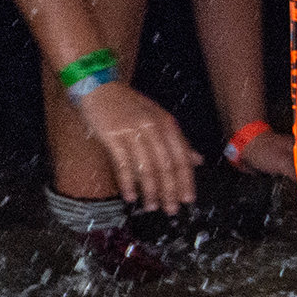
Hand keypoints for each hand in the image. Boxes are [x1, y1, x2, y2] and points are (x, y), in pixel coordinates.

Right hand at [76, 82, 203, 213]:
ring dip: (150, 191)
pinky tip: (130, 196)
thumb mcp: (157, 118)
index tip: (188, 199)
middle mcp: (153, 128)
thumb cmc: (128, 105)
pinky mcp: (113, 136)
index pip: (182, 158)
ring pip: (147, 167)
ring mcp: (133, 132)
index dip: (186, 181)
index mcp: (167, 124)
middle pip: (166, 166)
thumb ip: (178, 140)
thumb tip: (197, 160)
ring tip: (152, 207)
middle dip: (170, 191)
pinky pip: (123, 165)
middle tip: (171, 210)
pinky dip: (128, 183)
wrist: (98, 86)